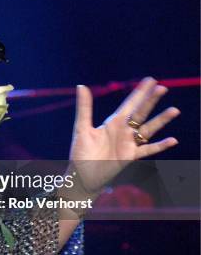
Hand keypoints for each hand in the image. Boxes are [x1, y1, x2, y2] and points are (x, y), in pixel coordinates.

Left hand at [69, 77, 179, 192]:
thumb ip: (84, 108)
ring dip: (161, 120)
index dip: (139, 92)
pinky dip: (160, 146)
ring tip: (174, 110)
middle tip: (162, 88)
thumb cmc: (80, 152)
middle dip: (151, 101)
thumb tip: (81, 86)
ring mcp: (129, 143)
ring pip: (148, 129)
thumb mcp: (82, 128)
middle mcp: (124, 131)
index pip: (129, 104)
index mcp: (113, 122)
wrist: (82, 175)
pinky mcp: (130, 156)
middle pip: (141, 113)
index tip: (150, 80)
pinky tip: (172, 140)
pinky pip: (148, 150)